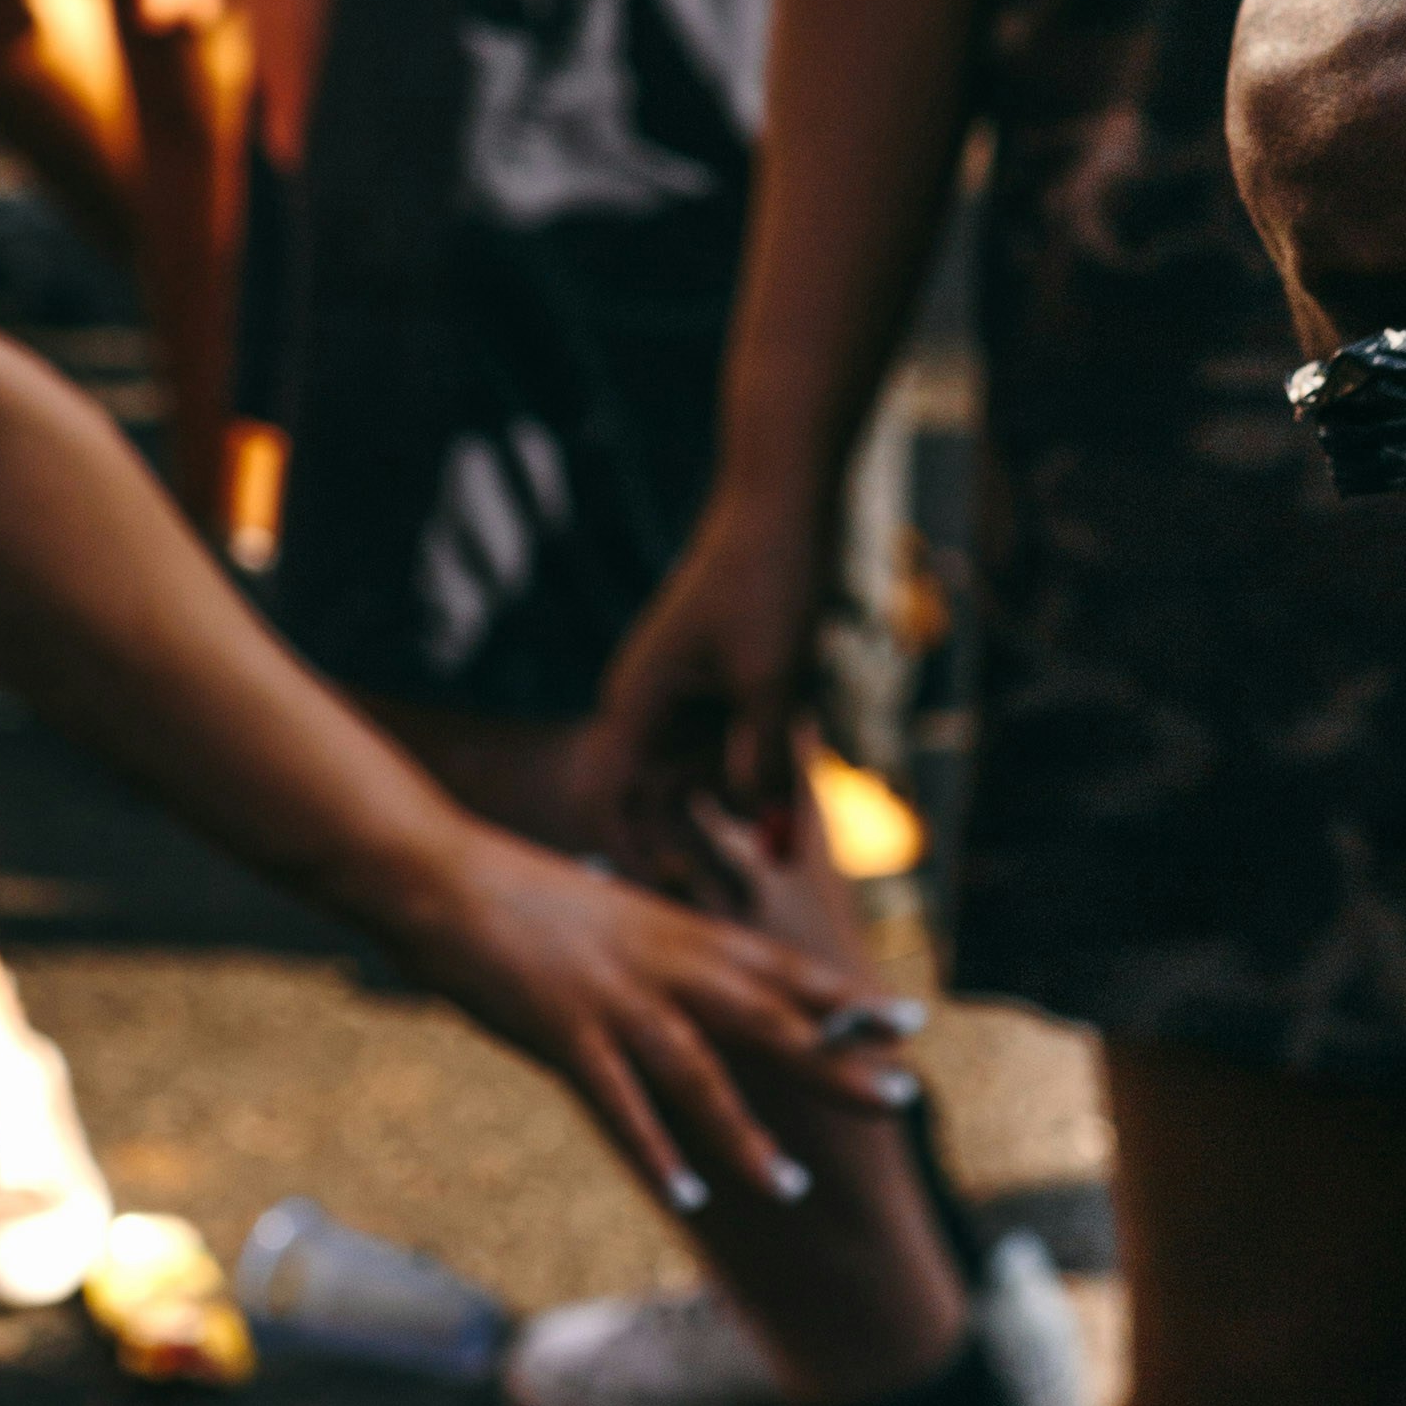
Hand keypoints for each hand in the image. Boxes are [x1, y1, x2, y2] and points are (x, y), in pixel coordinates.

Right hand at [382, 812, 914, 1222]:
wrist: (447, 876)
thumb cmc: (528, 901)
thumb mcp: (617, 917)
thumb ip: (663, 952)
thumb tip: (700, 979)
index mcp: (680, 930)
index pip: (781, 967)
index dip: (845, 998)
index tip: (909, 1021)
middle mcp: (665, 960)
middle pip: (767, 1018)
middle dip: (838, 1060)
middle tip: (905, 1098)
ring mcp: (616, 998)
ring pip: (701, 1072)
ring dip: (748, 1134)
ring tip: (794, 1188)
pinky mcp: (565, 1032)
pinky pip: (620, 1103)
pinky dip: (657, 1150)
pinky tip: (690, 1195)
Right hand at [583, 492, 831, 873]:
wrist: (787, 493)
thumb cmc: (770, 578)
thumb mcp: (773, 683)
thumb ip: (766, 768)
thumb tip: (770, 854)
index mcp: (640, 704)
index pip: (616, 804)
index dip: (638, 860)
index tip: (669, 911)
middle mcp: (651, 701)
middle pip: (663, 797)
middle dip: (696, 853)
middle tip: (736, 913)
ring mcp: (684, 687)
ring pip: (702, 771)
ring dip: (733, 816)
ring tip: (764, 880)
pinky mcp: (720, 674)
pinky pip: (729, 739)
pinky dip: (754, 772)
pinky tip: (789, 812)